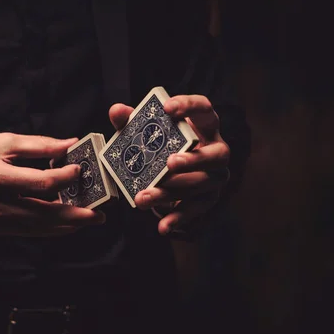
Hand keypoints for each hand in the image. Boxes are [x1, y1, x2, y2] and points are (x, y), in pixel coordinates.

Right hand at [0, 133, 105, 236]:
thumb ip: (36, 145)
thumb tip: (68, 144)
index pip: (40, 183)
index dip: (65, 178)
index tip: (80, 170)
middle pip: (43, 215)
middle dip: (75, 216)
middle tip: (99, 215)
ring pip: (36, 229)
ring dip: (64, 226)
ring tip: (86, 221)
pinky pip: (23, 231)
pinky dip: (44, 227)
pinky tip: (60, 222)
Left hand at [109, 95, 229, 234]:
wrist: (172, 177)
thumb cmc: (160, 146)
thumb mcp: (143, 132)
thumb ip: (130, 120)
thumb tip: (116, 111)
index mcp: (203, 125)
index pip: (203, 108)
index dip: (189, 106)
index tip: (167, 108)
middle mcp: (217, 150)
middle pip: (215, 154)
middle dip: (194, 159)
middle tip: (169, 163)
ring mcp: (216, 177)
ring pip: (201, 185)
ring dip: (172, 192)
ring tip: (144, 197)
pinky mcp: (208, 199)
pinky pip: (196, 210)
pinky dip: (178, 219)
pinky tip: (162, 227)